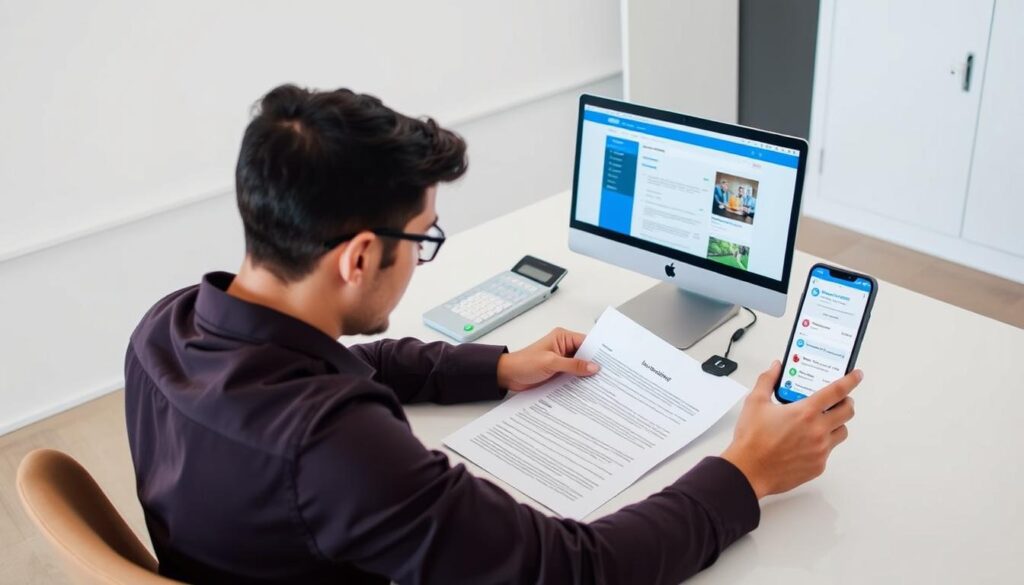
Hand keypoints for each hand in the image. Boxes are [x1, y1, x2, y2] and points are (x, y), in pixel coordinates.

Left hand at [496, 327, 599, 390]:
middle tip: (609, 375)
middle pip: (585, 355)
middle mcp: (564, 347)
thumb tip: (593, 366)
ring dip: (586, 375)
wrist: (508, 375)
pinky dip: (579, 382)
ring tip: (601, 384)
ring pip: (580, 367)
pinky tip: (587, 389)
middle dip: (594, 365)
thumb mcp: (550, 362)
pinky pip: (573, 376)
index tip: (611, 362)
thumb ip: (573, 365)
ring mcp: (561, 360)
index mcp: (562, 337)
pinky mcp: (558, 372)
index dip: (598, 352)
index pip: (587, 343)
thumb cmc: (524, 363)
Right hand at [721, 361, 860, 498]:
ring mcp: (821, 450)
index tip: (856, 375)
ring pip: (842, 432)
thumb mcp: (755, 402)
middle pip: (848, 411)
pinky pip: (829, 451)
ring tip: (821, 422)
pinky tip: (806, 442)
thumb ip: (768, 380)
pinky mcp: (818, 466)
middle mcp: (818, 430)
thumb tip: (776, 368)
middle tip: (837, 401)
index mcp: (805, 412)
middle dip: (846, 402)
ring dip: (836, 423)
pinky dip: (822, 443)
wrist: (748, 471)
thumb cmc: (751, 440)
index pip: (837, 391)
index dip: (851, 380)